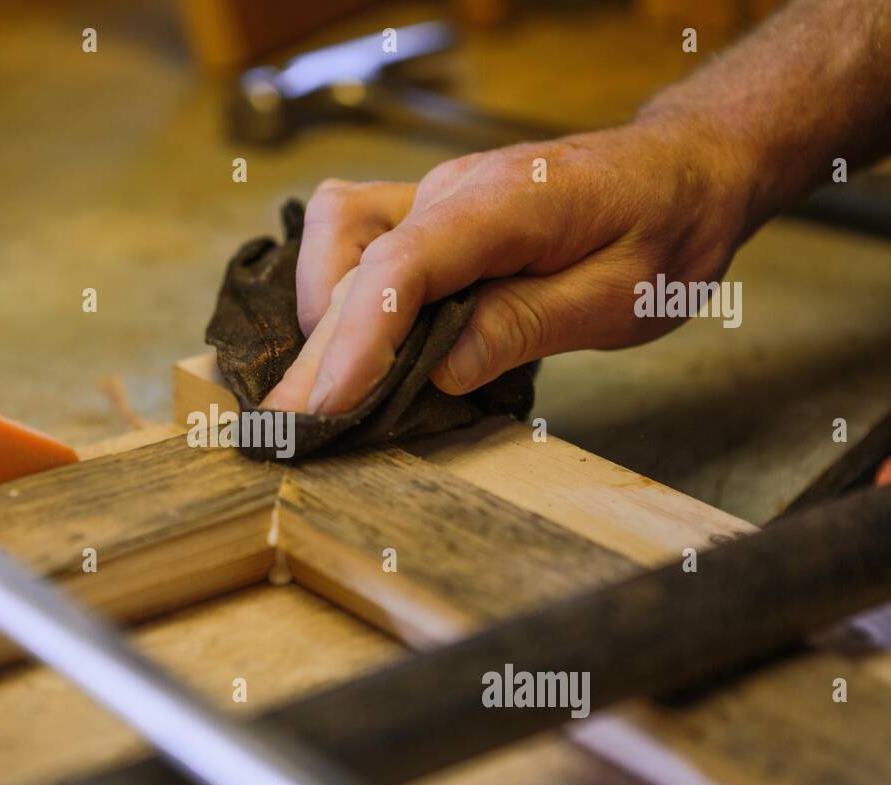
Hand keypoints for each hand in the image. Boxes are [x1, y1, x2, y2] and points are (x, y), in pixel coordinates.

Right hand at [261, 121, 751, 414]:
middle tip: (282, 430)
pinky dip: (338, 292)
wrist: (684, 171)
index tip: (329, 407)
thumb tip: (439, 373)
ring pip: (337, 241)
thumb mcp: (620, 296)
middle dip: (315, 353)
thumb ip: (524, 327)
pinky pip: (353, 238)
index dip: (360, 340)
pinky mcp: (426, 211)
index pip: (406, 265)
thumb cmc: (666, 230)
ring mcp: (431, 193)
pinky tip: (346, 342)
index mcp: (507, 202)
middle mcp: (452, 188)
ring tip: (322, 392)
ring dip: (320, 315)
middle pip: (355, 264)